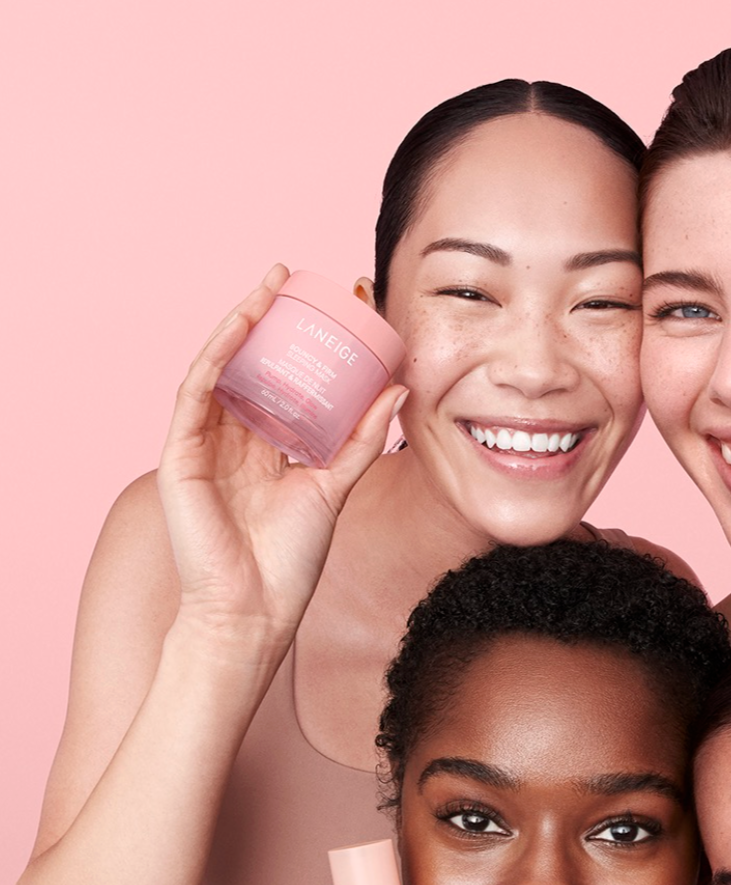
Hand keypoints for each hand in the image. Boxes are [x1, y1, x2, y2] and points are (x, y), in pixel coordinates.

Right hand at [159, 265, 405, 648]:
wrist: (256, 608)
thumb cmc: (291, 559)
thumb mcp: (336, 485)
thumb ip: (364, 439)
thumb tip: (397, 390)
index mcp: (263, 445)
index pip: (275, 378)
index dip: (294, 340)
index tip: (322, 304)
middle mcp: (229, 438)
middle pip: (244, 364)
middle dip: (265, 317)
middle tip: (290, 276)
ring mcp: (202, 444)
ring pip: (218, 368)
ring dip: (240, 323)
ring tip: (268, 286)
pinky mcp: (180, 456)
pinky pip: (196, 393)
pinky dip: (217, 356)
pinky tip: (240, 325)